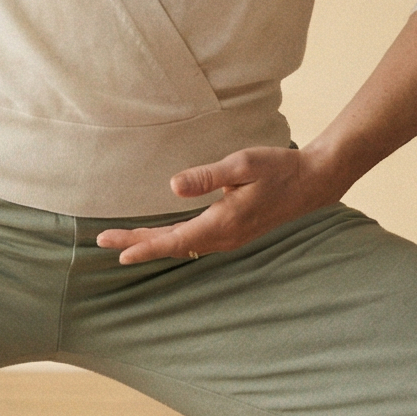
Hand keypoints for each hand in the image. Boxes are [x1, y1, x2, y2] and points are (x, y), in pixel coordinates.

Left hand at [94, 146, 345, 264]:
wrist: (313, 181)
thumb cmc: (277, 168)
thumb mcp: (241, 164)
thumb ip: (207, 177)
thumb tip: (173, 186)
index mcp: (223, 223)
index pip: (175, 240)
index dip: (144, 246)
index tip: (117, 250)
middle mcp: (225, 236)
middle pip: (174, 245)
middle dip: (138, 244)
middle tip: (103, 240)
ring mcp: (231, 236)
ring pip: (184, 245)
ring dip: (154, 243)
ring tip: (123, 240)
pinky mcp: (234, 231)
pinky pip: (196, 240)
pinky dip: (173, 240)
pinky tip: (161, 236)